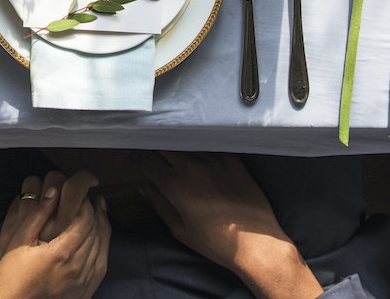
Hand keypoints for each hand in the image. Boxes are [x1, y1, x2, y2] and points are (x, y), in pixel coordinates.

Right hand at [0, 173, 108, 298]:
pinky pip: (101, 264)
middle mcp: (77, 268)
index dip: (87, 205)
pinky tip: (97, 238)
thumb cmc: (13, 273)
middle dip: (95, 213)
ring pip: (102, 247)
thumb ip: (38, 213)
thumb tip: (53, 192)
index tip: (83, 197)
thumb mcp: (20, 239)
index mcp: (62, 253)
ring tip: (96, 214)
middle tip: (91, 202)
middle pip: (96, 232)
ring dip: (100, 228)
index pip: (86, 221)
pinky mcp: (85, 290)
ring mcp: (83, 281)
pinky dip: (102, 247)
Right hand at [137, 153, 320, 298]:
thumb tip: (145, 188)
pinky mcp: (232, 159)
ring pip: (187, 145)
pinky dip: (201, 152)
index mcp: (174, 184)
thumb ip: (160, 205)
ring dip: (177, 150)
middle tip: (152, 157)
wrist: (256, 243)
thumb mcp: (180, 229)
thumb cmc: (215, 242)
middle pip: (164, 147)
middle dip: (154, 151)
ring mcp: (213, 159)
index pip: (146, 161)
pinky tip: (202, 160)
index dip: (136, 159)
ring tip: (176, 157)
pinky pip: (210, 148)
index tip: (134, 162)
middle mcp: (192, 166)